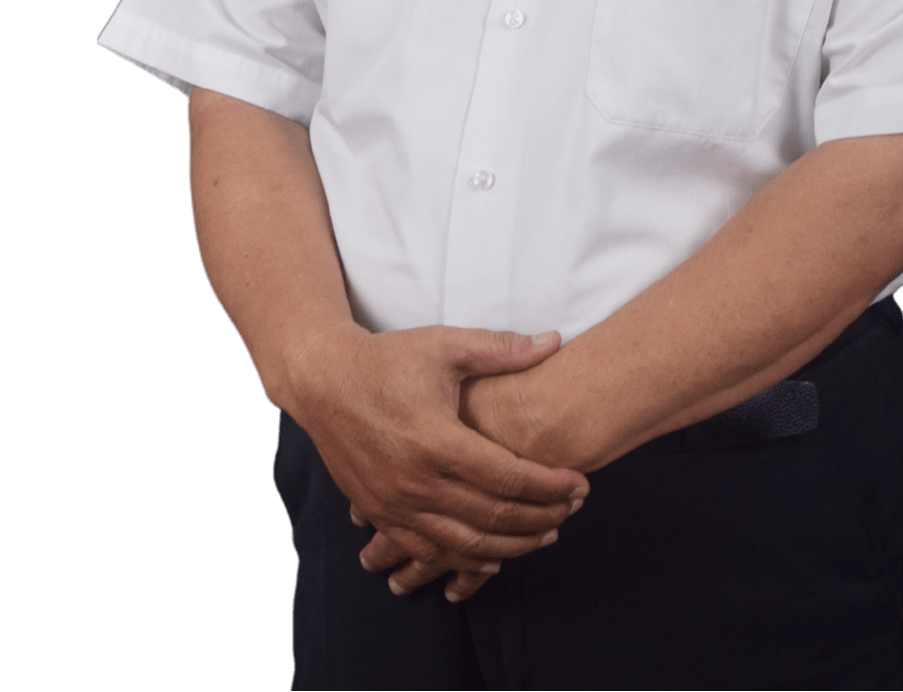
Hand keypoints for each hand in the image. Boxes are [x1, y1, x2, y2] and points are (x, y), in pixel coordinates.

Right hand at [359, 360, 585, 602]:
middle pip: (492, 518)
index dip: (550, 485)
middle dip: (541, 518)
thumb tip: (554, 342)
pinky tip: (491, 557)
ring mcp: (394, 504)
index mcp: (437, 439)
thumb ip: (501, 349)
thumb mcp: (445, 344)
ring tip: (545, 535)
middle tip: (572, 511)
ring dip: (511, 546)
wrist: (322, 381)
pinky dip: (464, 560)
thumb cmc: (387, 359)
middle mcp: (416, 481)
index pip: (508, 477)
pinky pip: (428, 551)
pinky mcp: (379, 514)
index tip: (579, 484)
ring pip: (464, 544)